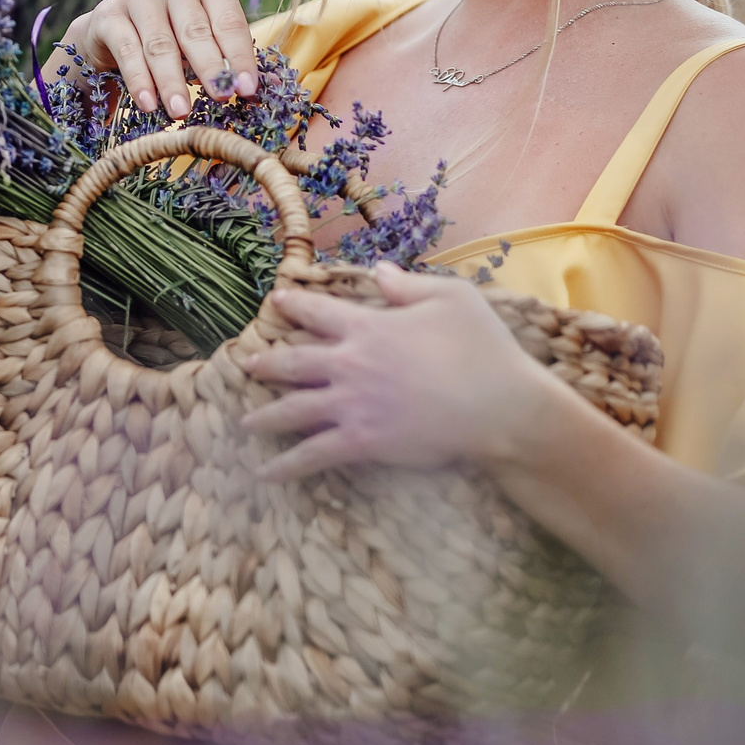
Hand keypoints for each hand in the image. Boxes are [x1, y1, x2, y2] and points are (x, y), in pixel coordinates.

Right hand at [48, 0, 258, 118]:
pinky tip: (148, 105)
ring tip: (181, 112)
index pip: (229, 21)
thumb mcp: (201, 43)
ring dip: (171, 82)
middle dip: (210, 68)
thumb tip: (254, 91)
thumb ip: (225, 60)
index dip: (240, 57)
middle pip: (195, 31)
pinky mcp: (109, 13)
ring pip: (160, 44)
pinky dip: (139, 81)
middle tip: (221, 98)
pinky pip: (127, 51)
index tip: (247, 89)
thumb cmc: (171, 37)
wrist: (111, 30)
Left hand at [239, 264, 573, 480]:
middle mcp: (350, 364)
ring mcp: (351, 405)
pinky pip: (312, 455)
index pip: (318, 312)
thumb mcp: (453, 298)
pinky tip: (264, 473)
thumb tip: (378, 271)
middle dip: (267, 364)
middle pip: (293, 362)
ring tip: (245, 423)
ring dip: (264, 416)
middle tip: (248, 365)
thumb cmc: (483, 348)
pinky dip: (285, 465)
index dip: (294, 305)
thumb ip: (408, 285)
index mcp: (369, 326)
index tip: (276, 302)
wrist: (499, 405)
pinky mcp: (361, 441)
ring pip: (292, 410)